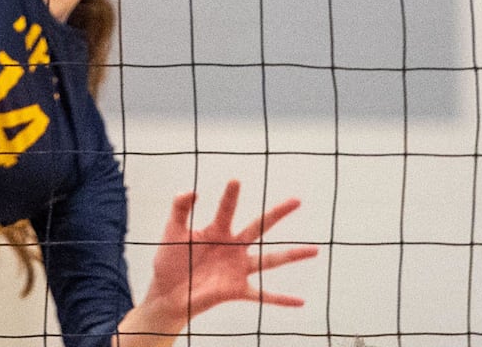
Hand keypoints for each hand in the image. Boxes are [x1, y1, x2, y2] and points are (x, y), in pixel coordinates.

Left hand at [146, 179, 319, 319]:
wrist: (167, 294)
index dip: (230, 195)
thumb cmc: (170, 261)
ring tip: (315, 250)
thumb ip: (179, 209)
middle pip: (259, 227)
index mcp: (217, 231)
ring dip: (293, 255)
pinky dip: (281, 299)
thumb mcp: (172, 232)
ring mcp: (237, 269)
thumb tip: (191, 191)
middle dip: (278, 213)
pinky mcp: (236, 290)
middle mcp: (233, 247)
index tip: (235, 180)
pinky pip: (262, 295)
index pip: (227, 209)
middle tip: (297, 200)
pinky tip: (300, 302)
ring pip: (270, 260)